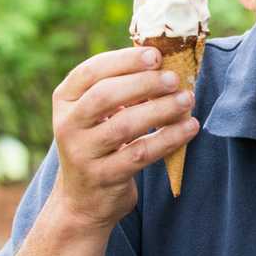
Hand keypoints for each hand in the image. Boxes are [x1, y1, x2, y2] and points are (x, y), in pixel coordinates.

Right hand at [51, 46, 198, 229]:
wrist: (82, 201)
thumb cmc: (99, 144)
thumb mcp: (97, 114)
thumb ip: (119, 88)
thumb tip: (163, 60)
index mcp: (65, 100)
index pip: (90, 71)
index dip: (124, 60)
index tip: (155, 54)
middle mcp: (68, 125)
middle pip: (105, 95)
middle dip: (144, 83)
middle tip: (175, 78)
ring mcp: (83, 153)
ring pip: (125, 125)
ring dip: (161, 109)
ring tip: (187, 100)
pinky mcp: (104, 176)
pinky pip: (141, 153)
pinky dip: (168, 138)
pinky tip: (189, 127)